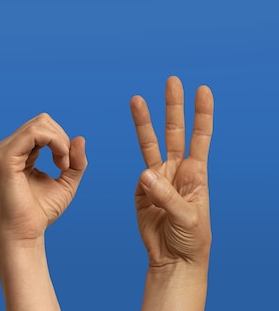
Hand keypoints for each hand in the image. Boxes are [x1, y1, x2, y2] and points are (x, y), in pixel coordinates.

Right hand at [0, 113, 86, 310]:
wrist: (26, 232)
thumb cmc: (41, 211)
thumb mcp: (66, 182)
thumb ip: (75, 161)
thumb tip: (80, 138)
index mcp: (19, 152)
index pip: (43, 128)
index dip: (62, 140)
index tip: (68, 165)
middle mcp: (8, 148)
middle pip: (42, 121)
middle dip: (62, 138)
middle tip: (67, 164)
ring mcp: (4, 151)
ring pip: (39, 124)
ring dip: (60, 141)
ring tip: (64, 165)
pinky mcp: (6, 158)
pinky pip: (34, 134)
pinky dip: (54, 143)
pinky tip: (60, 162)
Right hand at [130, 76, 213, 309]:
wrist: (173, 259)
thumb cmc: (191, 239)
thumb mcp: (186, 217)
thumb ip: (165, 194)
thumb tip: (144, 174)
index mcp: (196, 174)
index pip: (200, 137)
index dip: (202, 114)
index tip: (203, 90)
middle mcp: (177, 171)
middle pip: (174, 132)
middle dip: (174, 107)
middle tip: (173, 81)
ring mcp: (158, 180)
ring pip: (149, 145)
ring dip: (143, 123)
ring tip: (136, 100)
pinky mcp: (142, 191)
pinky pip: (139, 178)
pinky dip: (140, 178)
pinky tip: (148, 195)